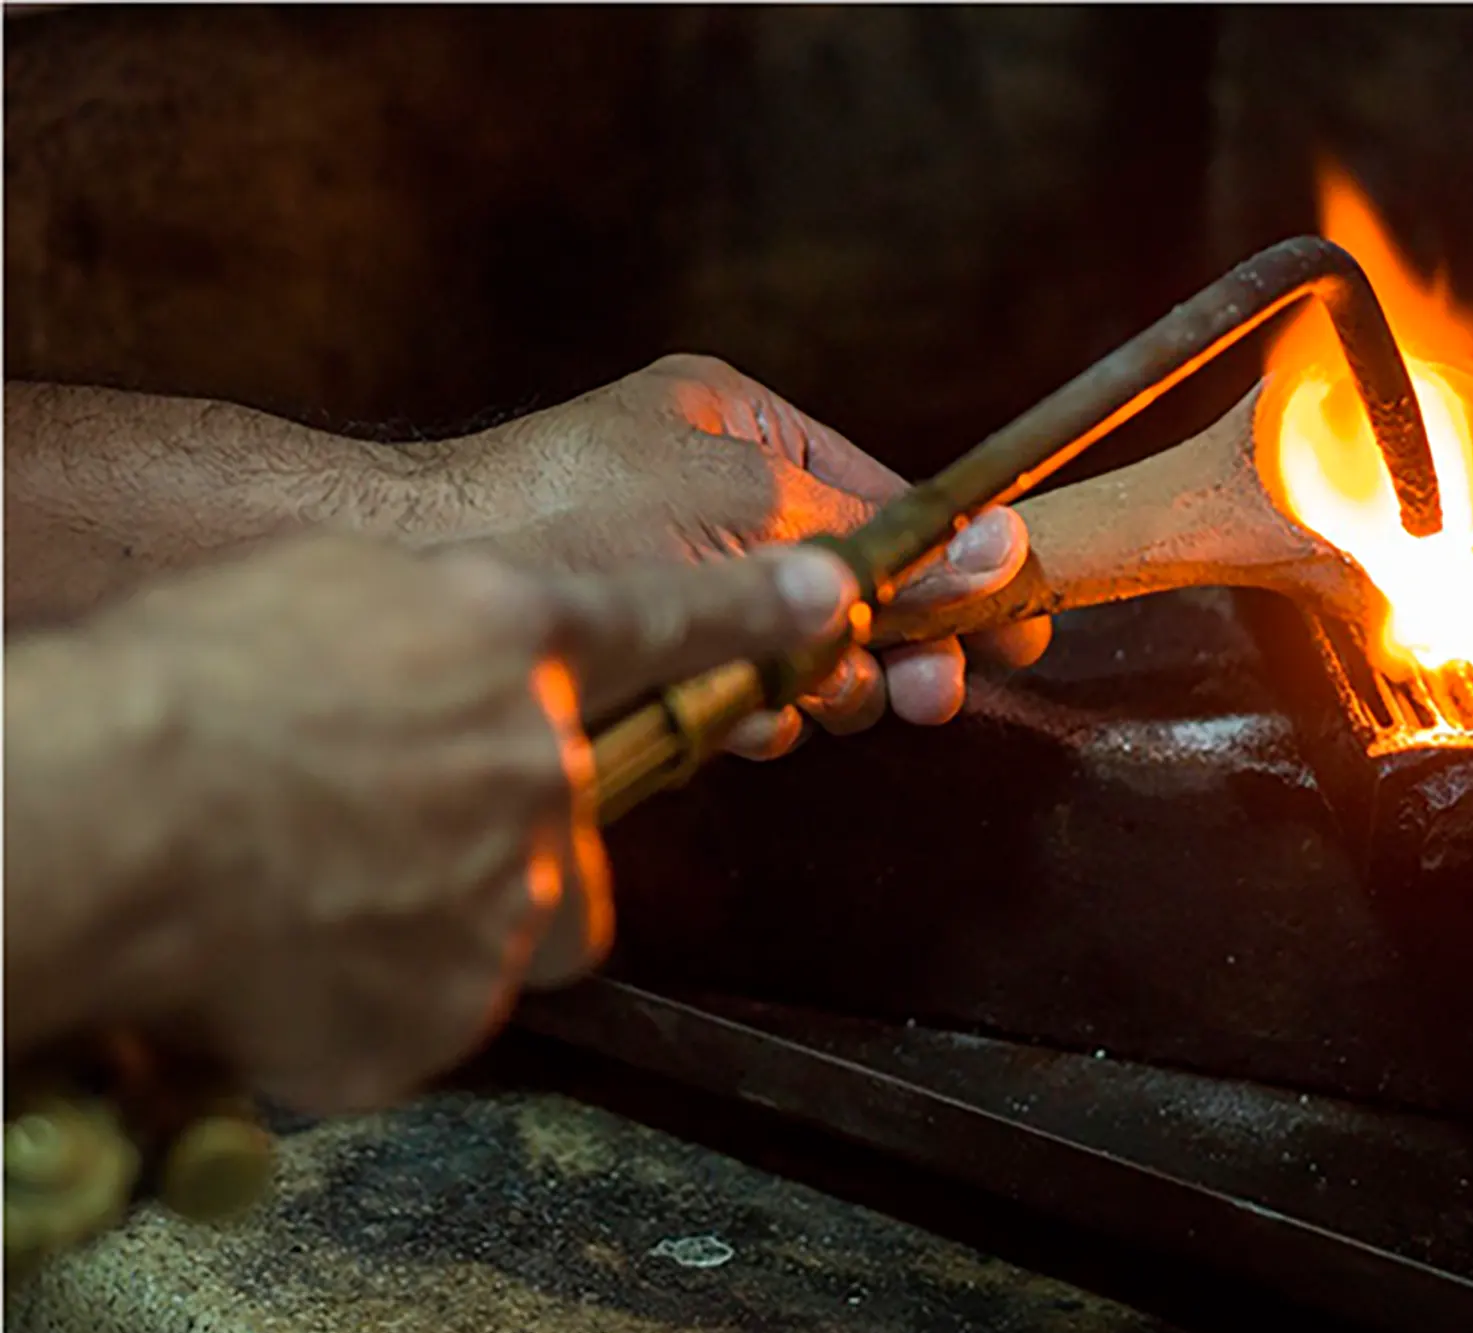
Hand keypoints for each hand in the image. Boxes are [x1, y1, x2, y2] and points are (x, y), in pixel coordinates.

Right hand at [105, 533, 857, 1113]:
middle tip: (411, 828)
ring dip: (448, 910)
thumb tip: (463, 653)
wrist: (113, 816)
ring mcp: (511, 896)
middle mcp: (540, 769)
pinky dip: (380, 988)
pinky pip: (442, 1003)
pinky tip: (295, 953)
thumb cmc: (190, 685)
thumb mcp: (328, 591)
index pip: (669, 623)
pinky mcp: (455, 1009)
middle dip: (523, 830)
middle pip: (586, 818)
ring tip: (327, 892)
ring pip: (522, 921)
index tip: (829, 598)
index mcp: (510, 645)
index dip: (754, 611)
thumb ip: (435, 625)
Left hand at [437, 354, 1052, 756]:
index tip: (1009, 622)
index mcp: (745, 431)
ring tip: (817, 698)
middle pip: (851, 587)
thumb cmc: (569, 511)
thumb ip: (875, 546)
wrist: (422, 577)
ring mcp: (683, 577)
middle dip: (890, 644)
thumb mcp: (750, 510)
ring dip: (822, 684)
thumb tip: (1001, 551)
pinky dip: (754, 707)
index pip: (886, 502)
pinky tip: (744, 720)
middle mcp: (718, 501)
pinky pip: (738, 689)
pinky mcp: (647, 653)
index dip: (952, 568)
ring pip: (799, 651)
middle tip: (927, 695)